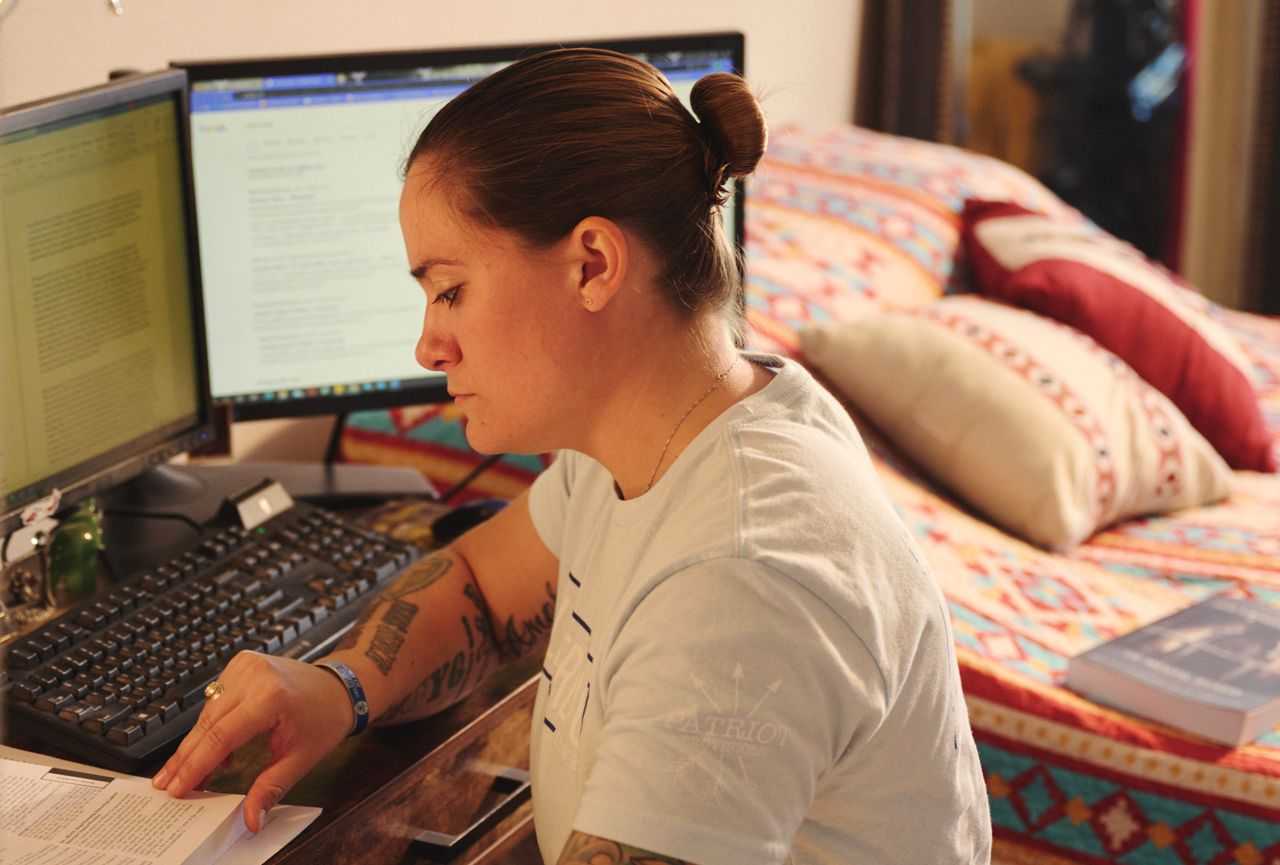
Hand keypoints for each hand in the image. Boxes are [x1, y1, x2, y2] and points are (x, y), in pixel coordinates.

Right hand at [151, 651, 351, 832]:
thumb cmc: (325, 718)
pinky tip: (208, 749)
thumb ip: (271, 787)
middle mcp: (255, 675)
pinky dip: (210, 723)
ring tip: (180, 772)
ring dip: (195, 742)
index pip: (221, 736)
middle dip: (186, 758)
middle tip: (167, 784)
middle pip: (208, 723)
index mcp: (271, 696)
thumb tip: (251, 818)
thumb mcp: (302, 758)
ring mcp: (247, 665)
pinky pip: (216, 698)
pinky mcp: (242, 663)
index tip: (177, 787)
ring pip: (207, 711)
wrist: (340, 686)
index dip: (196, 765)